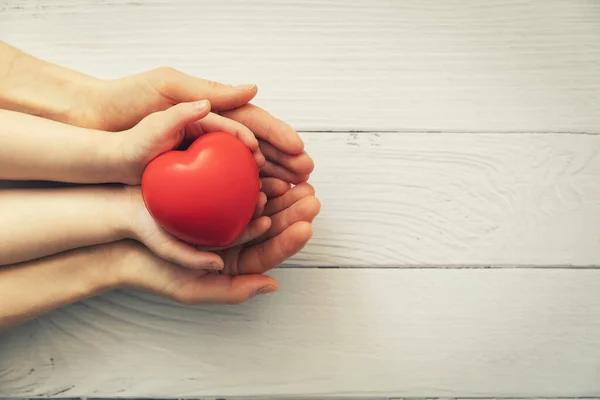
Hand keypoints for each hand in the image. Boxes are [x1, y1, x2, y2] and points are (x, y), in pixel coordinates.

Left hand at [87, 67, 313, 183]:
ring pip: (244, 171)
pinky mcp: (190, 179)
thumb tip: (252, 89)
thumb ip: (209, 89)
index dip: (278, 135)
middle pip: (256, 149)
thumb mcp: (167, 86)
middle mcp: (211, 136)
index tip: (299, 149)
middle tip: (306, 176)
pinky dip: (244, 196)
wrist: (92, 130)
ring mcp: (202, 159)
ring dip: (271, 181)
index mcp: (210, 110)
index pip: (253, 122)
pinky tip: (261, 207)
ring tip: (293, 193)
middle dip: (284, 162)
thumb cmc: (126, 101)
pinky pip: (223, 189)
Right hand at [116, 179, 319, 304]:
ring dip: (281, 194)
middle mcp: (232, 242)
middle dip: (293, 213)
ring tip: (299, 182)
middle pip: (271, 228)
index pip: (267, 254)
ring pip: (260, 205)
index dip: (289, 241)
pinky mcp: (213, 196)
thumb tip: (272, 284)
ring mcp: (222, 217)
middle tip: (312, 198)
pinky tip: (268, 169)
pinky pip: (239, 187)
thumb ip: (231, 290)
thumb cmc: (152, 267)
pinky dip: (255, 178)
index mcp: (232, 264)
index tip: (306, 227)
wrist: (122, 235)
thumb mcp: (190, 287)